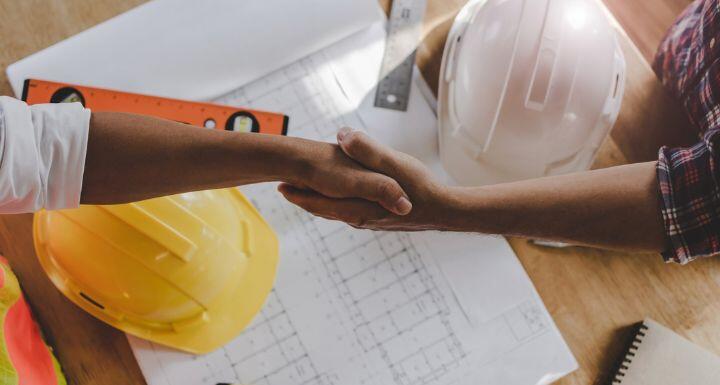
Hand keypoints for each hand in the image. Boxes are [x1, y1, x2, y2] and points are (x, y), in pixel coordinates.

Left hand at [279, 128, 452, 229]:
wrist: (445, 211)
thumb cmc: (420, 186)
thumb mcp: (393, 162)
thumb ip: (367, 150)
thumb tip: (342, 136)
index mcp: (358, 206)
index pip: (319, 201)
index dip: (299, 192)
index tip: (281, 183)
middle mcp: (360, 218)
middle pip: (325, 209)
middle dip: (304, 198)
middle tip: (284, 189)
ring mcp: (371, 221)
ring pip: (337, 213)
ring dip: (319, 203)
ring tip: (305, 192)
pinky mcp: (380, 220)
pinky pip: (351, 213)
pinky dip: (337, 206)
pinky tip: (340, 201)